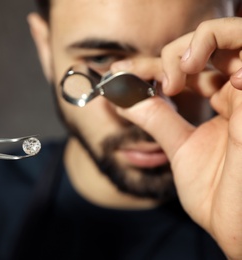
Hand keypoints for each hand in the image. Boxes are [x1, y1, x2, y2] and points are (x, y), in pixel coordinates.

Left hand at [114, 18, 241, 258]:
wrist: (239, 228)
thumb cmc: (219, 195)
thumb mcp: (180, 148)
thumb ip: (156, 118)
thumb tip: (121, 96)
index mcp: (223, 102)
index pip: (188, 67)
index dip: (150, 66)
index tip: (116, 74)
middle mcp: (241, 93)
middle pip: (208, 46)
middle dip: (169, 52)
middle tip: (134, 72)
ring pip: (237, 35)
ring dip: (199, 41)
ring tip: (175, 70)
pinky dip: (227, 49)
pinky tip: (196, 73)